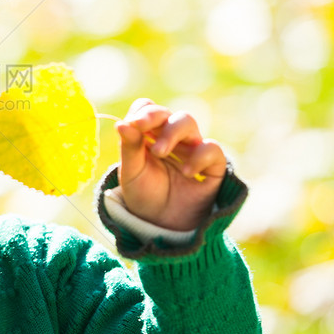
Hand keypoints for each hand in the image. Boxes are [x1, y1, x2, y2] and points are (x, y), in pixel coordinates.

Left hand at [116, 98, 225, 230]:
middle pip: (167, 113)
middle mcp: (171, 136)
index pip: (147, 108)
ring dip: (172, 132)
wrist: (162, 225)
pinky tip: (187, 172)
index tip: (132, 125)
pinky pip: (212, 148)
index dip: (141, 113)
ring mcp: (191, 147)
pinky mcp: (211, 164)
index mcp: (148, 134)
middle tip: (142, 132)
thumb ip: (129, 147)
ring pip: (188, 122)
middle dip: (154, 118)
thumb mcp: (131, 173)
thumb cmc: (144, 194)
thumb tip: (121, 123)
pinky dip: (199, 156)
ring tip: (160, 153)